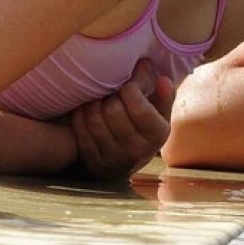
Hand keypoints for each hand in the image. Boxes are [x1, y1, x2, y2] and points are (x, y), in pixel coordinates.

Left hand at [70, 58, 176, 181]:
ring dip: (93, 102)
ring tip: (99, 97)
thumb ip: (164, 96)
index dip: (131, 89)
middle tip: (112, 89)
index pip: (140, 109)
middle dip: (111, 95)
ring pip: (94, 120)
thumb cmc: (144, 130)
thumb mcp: (160, 116)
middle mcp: (135, 151)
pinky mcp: (91, 160)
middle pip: (114, 111)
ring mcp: (111, 158)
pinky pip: (80, 130)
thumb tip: (163, 80)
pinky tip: (85, 107)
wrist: (124, 164)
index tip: (128, 84)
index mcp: (156, 136)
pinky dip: (80, 114)